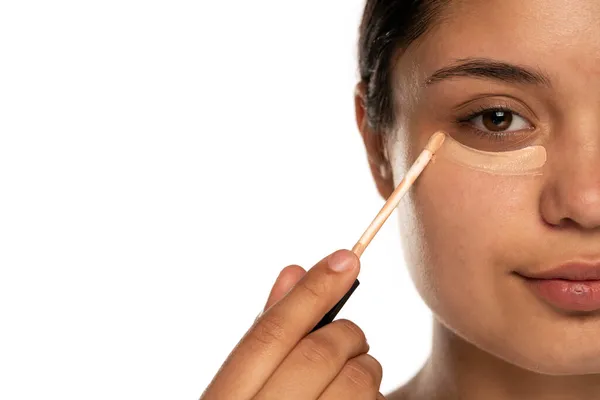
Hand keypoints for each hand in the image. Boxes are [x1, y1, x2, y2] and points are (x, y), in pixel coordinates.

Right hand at [200, 249, 384, 398]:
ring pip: (360, 381)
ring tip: (348, 382)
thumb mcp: (242, 389)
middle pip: (322, 352)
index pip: (270, 334)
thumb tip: (292, 271)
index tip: (346, 256)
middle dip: (347, 334)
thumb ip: (266, 335)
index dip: (312, 291)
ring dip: (365, 370)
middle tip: (349, 339)